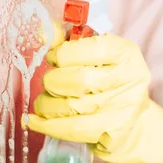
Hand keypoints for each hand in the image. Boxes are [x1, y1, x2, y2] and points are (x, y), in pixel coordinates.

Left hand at [27, 34, 162, 162]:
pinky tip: (33, 120)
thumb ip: (66, 41)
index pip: (91, 49)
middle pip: (79, 80)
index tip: (53, 58)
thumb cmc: (104, 80)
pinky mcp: (111, 132)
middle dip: (53, 81)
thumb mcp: (92, 55)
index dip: (63, 54)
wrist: (129, 121)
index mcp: (125, 53)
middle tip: (49, 82)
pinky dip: (45, 124)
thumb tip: (42, 30)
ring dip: (46, 104)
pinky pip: (70, 129)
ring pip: (70, 106)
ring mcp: (122, 108)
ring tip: (43, 102)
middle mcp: (129, 80)